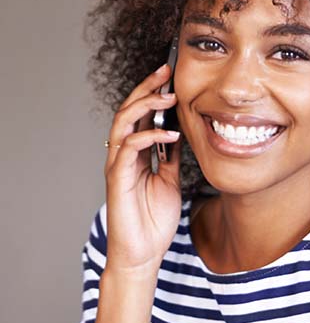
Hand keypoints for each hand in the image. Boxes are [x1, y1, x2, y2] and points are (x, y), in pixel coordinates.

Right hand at [103, 64, 182, 273]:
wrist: (143, 252)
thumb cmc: (153, 218)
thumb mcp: (169, 179)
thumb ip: (170, 156)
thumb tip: (179, 132)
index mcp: (136, 152)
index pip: (141, 113)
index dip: (153, 92)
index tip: (171, 75)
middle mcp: (124, 153)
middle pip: (129, 109)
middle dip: (146, 87)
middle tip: (166, 70)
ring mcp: (119, 164)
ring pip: (123, 122)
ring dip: (145, 104)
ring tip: (168, 95)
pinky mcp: (117, 178)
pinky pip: (130, 148)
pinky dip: (150, 136)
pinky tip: (170, 134)